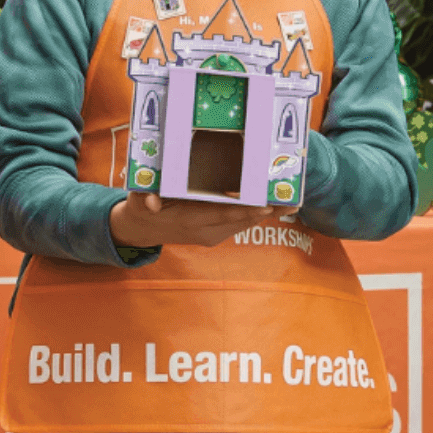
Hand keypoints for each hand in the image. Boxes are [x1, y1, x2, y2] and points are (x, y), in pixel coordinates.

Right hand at [109, 192, 291, 248]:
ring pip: (246, 223)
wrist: (144, 230)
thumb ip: (143, 198)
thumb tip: (149, 201)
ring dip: (270, 213)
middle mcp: (205, 231)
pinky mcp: (218, 234)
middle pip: (242, 221)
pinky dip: (260, 213)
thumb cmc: (143, 208)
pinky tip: (279, 205)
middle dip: (268, 212)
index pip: (220, 215)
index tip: (266, 205)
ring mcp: (213, 235)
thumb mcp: (138, 201)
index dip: (244, 211)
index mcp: (189, 220)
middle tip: (293, 202)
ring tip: (294, 202)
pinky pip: (242, 223)